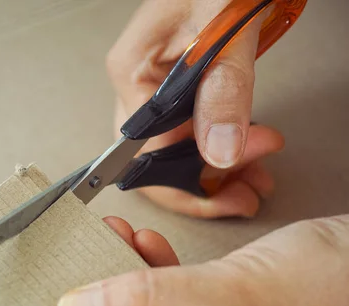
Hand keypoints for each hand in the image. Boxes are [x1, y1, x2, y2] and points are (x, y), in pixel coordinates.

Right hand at [108, 0, 284, 217]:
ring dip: (215, 171)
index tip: (229, 189)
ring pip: (175, 149)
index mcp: (133, 71)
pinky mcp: (181, 84)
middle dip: (200, 186)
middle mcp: (138, 82)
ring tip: (253, 178)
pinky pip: (191, 130)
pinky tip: (246, 152)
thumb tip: (218, 151)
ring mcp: (157, 85)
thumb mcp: (224, 30)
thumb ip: (223, 90)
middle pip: (156, 158)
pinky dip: (220, 147)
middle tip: (244, 194)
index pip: (147, 151)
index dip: (188, 180)